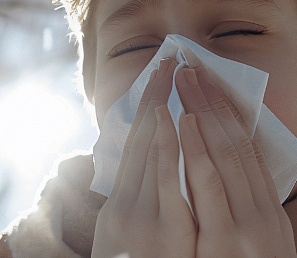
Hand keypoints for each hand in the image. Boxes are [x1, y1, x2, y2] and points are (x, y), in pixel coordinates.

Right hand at [92, 58, 196, 257]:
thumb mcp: (143, 239)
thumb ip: (150, 205)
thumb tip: (160, 175)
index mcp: (123, 207)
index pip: (136, 146)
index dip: (148, 107)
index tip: (160, 76)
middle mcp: (127, 207)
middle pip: (142, 140)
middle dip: (155, 96)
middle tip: (169, 57)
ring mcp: (144, 218)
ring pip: (152, 152)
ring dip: (161, 108)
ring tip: (171, 73)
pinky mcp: (164, 230)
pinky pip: (168, 180)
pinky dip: (169, 145)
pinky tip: (174, 119)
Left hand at [176, 66, 296, 257]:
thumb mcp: (251, 251)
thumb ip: (239, 219)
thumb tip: (218, 187)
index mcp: (269, 215)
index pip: (250, 153)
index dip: (229, 115)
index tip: (210, 85)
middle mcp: (262, 216)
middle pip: (238, 145)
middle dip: (213, 102)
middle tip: (192, 66)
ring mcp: (245, 227)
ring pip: (224, 155)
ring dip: (202, 112)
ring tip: (184, 79)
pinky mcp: (224, 241)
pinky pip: (207, 184)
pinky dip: (194, 148)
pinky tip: (180, 121)